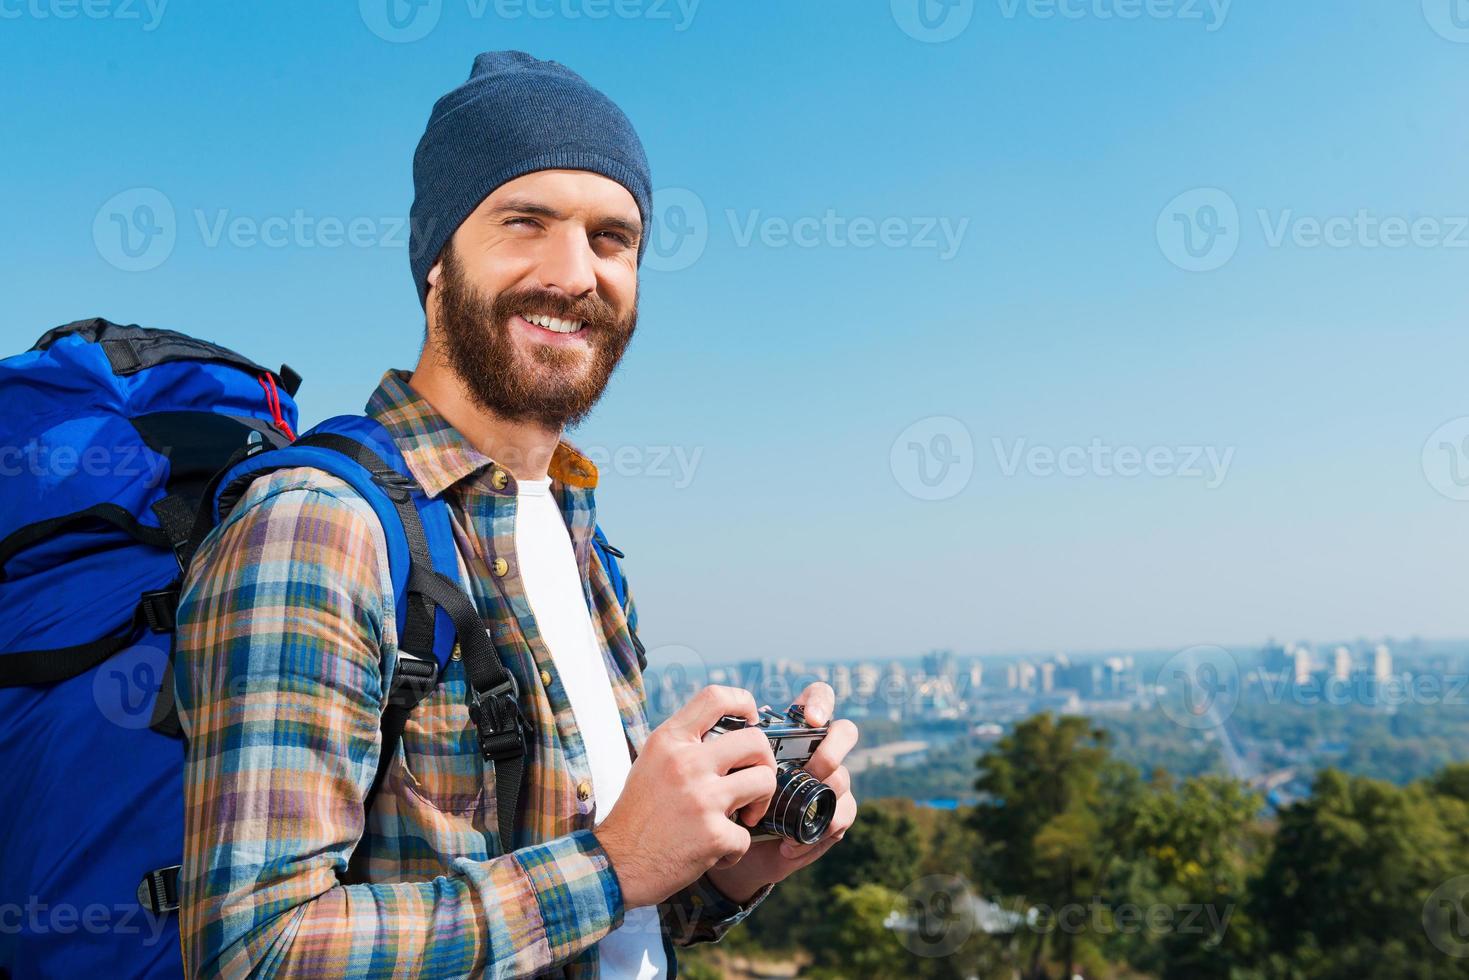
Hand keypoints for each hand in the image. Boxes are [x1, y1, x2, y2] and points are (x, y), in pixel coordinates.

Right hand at [594, 686, 778, 908]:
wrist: (615, 865)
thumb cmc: (637, 814)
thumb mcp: (652, 762)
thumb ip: (686, 744)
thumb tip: (730, 733)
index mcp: (669, 740)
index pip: (715, 697)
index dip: (744, 702)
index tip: (752, 719)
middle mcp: (686, 763)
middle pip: (755, 741)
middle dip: (765, 762)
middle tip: (755, 780)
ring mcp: (702, 798)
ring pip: (764, 782)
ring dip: (760, 802)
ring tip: (744, 816)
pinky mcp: (713, 834)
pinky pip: (747, 835)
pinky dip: (733, 849)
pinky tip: (713, 852)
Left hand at [705, 682, 858, 902]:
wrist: (730, 850)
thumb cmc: (723, 800)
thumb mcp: (718, 772)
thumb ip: (724, 752)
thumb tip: (722, 739)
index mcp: (789, 733)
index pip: (817, 698)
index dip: (821, 701)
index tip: (812, 719)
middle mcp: (814, 752)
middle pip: (845, 732)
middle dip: (833, 749)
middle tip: (812, 769)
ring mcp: (826, 782)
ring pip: (842, 777)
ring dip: (821, 796)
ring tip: (791, 820)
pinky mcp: (831, 815)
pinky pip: (841, 815)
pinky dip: (816, 832)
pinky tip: (788, 845)